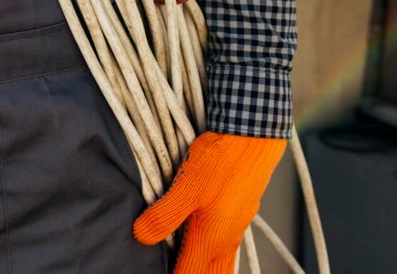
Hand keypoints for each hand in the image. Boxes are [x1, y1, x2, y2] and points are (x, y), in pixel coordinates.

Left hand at [132, 132, 286, 271]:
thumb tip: (141, 236)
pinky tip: (205, 238)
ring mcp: (237, 225)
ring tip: (189, 263)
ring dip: (205, 266)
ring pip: (222, 261)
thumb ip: (164, 215)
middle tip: (177, 270)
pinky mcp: (241, 211)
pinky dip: (214, 251)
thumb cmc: (222, 161)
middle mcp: (226, 239)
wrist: (255, 136)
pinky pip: (227, 244)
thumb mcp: (186, 187)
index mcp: (211, 240)